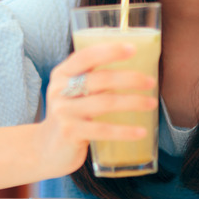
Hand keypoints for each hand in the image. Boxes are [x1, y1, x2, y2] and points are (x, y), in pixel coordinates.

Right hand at [34, 43, 156, 176]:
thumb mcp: (73, 92)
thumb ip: (93, 79)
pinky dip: (125, 131)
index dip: (110, 51)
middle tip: (151, 82)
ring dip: (133, 102)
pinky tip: (141, 131)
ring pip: (105, 102)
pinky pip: (103, 130)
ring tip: (151, 103)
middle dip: (130, 79)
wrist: (46, 149)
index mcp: (62, 73)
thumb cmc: (70, 115)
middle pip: (101, 79)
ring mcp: (64, 111)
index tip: (133, 49)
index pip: (86, 56)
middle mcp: (60, 89)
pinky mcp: (70, 132)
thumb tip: (135, 67)